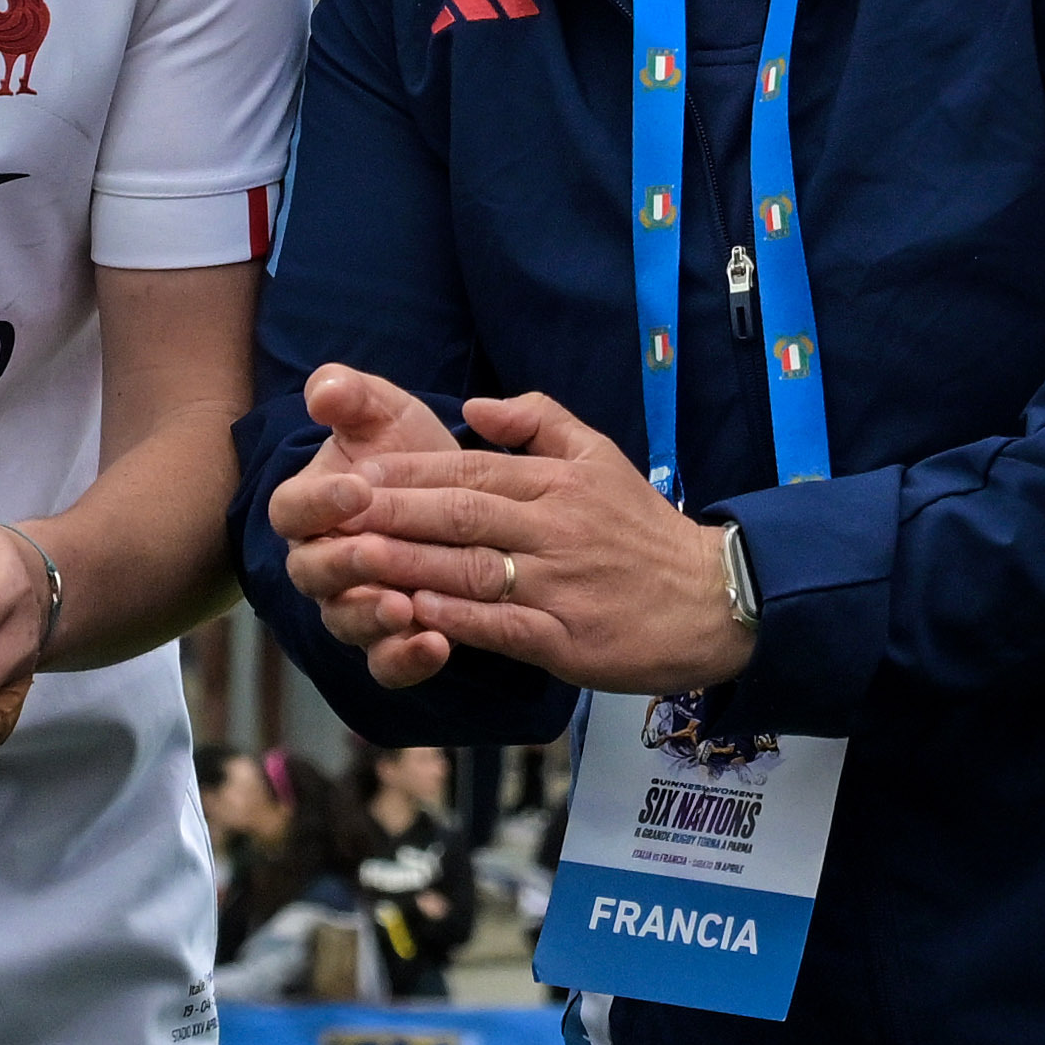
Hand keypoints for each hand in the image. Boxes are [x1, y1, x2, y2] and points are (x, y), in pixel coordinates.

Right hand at [270, 362, 476, 687]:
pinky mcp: (391, 641)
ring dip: (371, 617)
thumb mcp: (385, 416)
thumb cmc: (410, 453)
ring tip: (404, 607)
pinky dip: (406, 659)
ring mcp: (354, 606)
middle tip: (376, 552)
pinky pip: (386, 664)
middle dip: (345, 563)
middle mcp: (324, 563)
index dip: (319, 501)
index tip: (357, 489)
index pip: (292, 510)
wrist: (460, 500)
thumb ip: (353, 397)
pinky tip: (439, 645)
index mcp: (313, 508)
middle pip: (313, 573)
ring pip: (345, 622)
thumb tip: (325, 386)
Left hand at [294, 389, 751, 700]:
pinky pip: (497, 625)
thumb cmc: (643, 530)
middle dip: (391, 511)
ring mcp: (558, 584)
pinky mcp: (564, 637)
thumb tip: (473, 407)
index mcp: (559, 482)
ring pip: (469, 569)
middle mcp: (555, 528)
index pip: (471, 469)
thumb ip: (539, 421)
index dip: (408, 471)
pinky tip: (409, 613)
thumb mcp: (601, 455)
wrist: (712, 598)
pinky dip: (451, 619)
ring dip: (406, 564)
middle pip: (461, 514)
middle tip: (332, 510)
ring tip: (350, 561)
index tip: (353, 471)